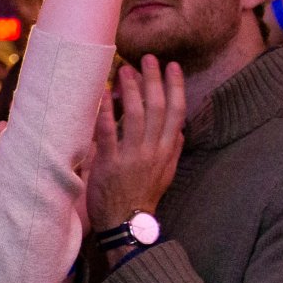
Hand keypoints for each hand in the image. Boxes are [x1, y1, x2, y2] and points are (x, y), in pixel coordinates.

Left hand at [88, 55, 185, 231]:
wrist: (127, 224)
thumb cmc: (143, 197)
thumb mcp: (166, 174)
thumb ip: (174, 150)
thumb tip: (180, 129)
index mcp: (167, 150)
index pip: (176, 111)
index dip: (176, 86)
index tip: (173, 66)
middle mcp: (153, 150)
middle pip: (157, 107)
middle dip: (153, 79)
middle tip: (146, 58)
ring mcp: (132, 156)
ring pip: (134, 115)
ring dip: (130, 89)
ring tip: (125, 70)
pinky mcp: (110, 164)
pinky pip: (108, 133)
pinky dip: (105, 113)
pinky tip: (102, 96)